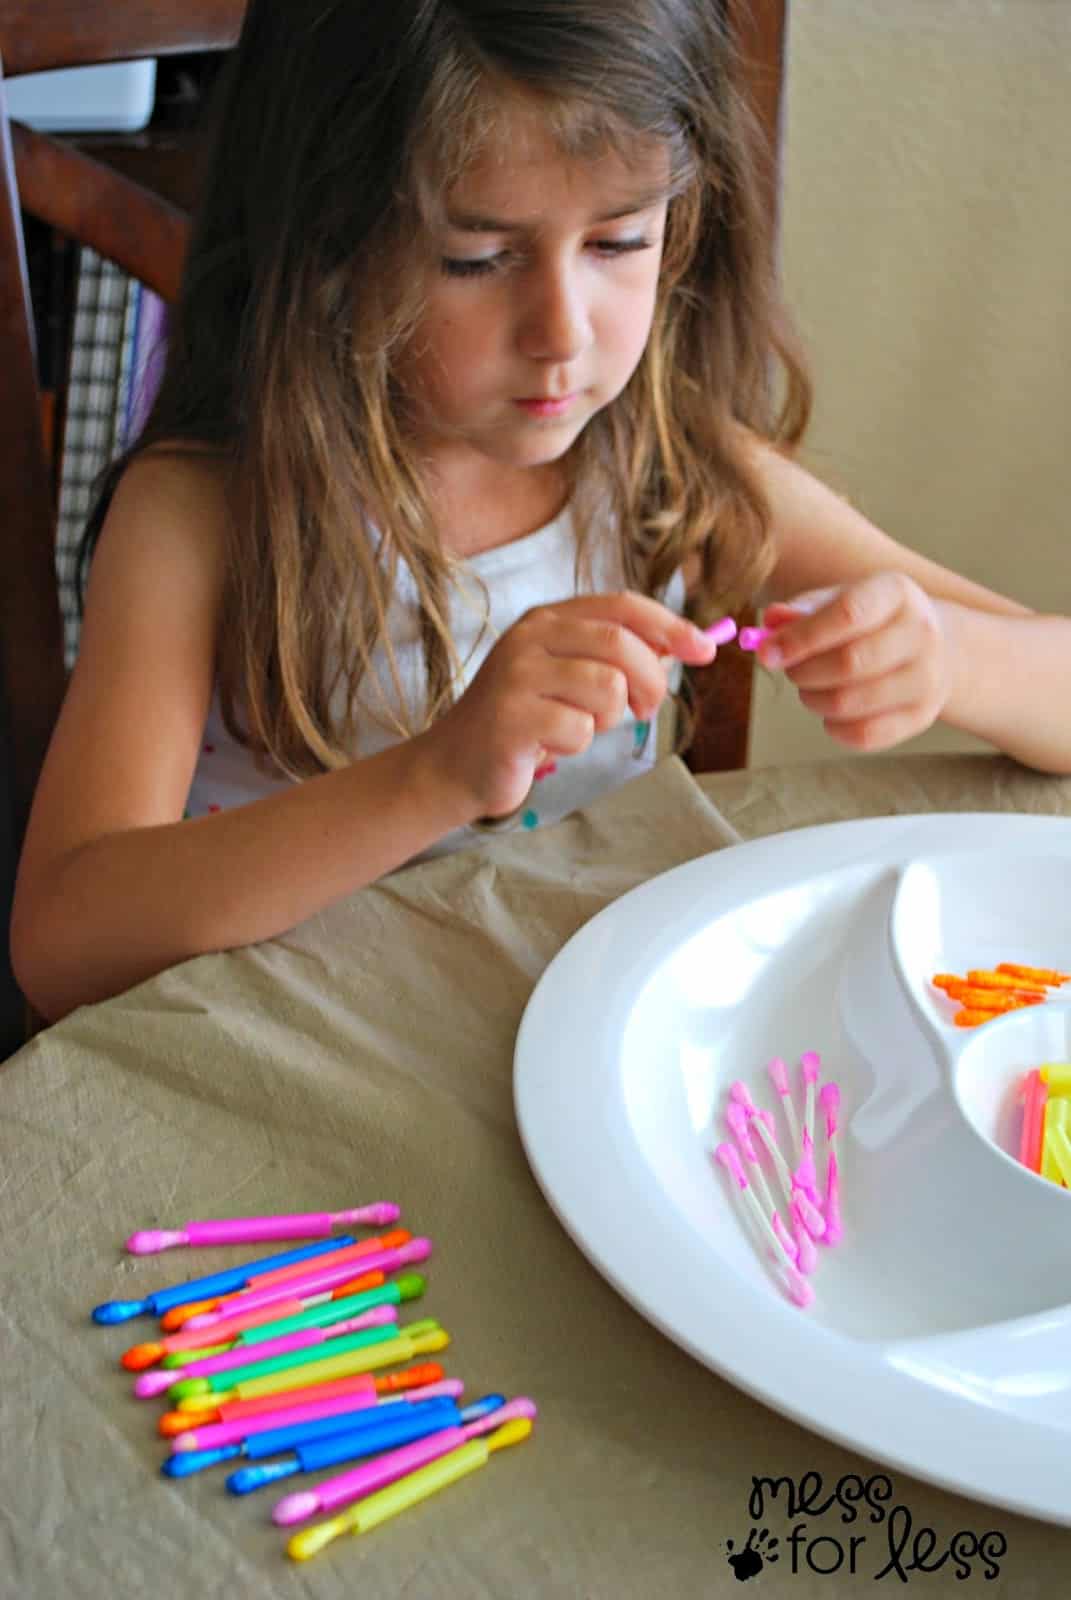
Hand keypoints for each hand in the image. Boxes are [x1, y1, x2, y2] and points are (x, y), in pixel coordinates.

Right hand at [421, 592, 718, 819]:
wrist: (459, 762)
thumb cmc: (525, 720)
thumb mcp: (572, 677)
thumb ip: (618, 658)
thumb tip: (682, 647)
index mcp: (548, 620)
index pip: (622, 606)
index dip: (670, 626)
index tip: (705, 650)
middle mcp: (530, 638)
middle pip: (621, 645)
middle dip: (650, 682)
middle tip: (645, 710)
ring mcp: (517, 676)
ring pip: (606, 689)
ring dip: (607, 718)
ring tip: (578, 726)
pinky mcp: (511, 717)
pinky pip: (579, 729)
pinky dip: (577, 744)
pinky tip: (549, 746)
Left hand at [757, 573, 955, 751]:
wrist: (930, 646)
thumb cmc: (870, 620)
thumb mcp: (838, 600)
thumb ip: (800, 610)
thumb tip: (771, 622)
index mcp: (897, 593)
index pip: (848, 614)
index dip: (801, 637)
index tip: (766, 653)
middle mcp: (921, 632)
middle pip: (849, 662)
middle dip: (803, 671)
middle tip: (790, 670)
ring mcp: (927, 677)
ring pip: (850, 702)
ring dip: (813, 699)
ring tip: (811, 688)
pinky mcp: (922, 716)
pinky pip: (864, 735)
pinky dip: (834, 728)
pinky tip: (831, 713)